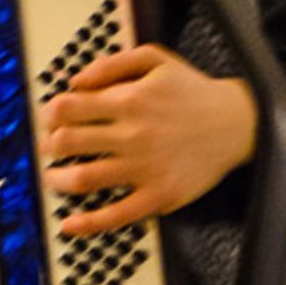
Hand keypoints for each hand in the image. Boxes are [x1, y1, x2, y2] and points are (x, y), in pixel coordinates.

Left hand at [40, 44, 257, 235]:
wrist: (237, 123)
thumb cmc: (194, 92)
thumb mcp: (156, 60)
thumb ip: (112, 64)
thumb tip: (75, 81)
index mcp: (129, 100)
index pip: (69, 108)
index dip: (50, 113)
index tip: (49, 118)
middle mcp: (133, 135)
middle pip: (69, 142)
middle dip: (50, 145)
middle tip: (48, 148)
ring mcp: (144, 168)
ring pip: (84, 178)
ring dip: (57, 180)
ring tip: (52, 179)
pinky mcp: (158, 195)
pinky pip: (116, 215)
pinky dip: (88, 223)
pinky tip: (70, 224)